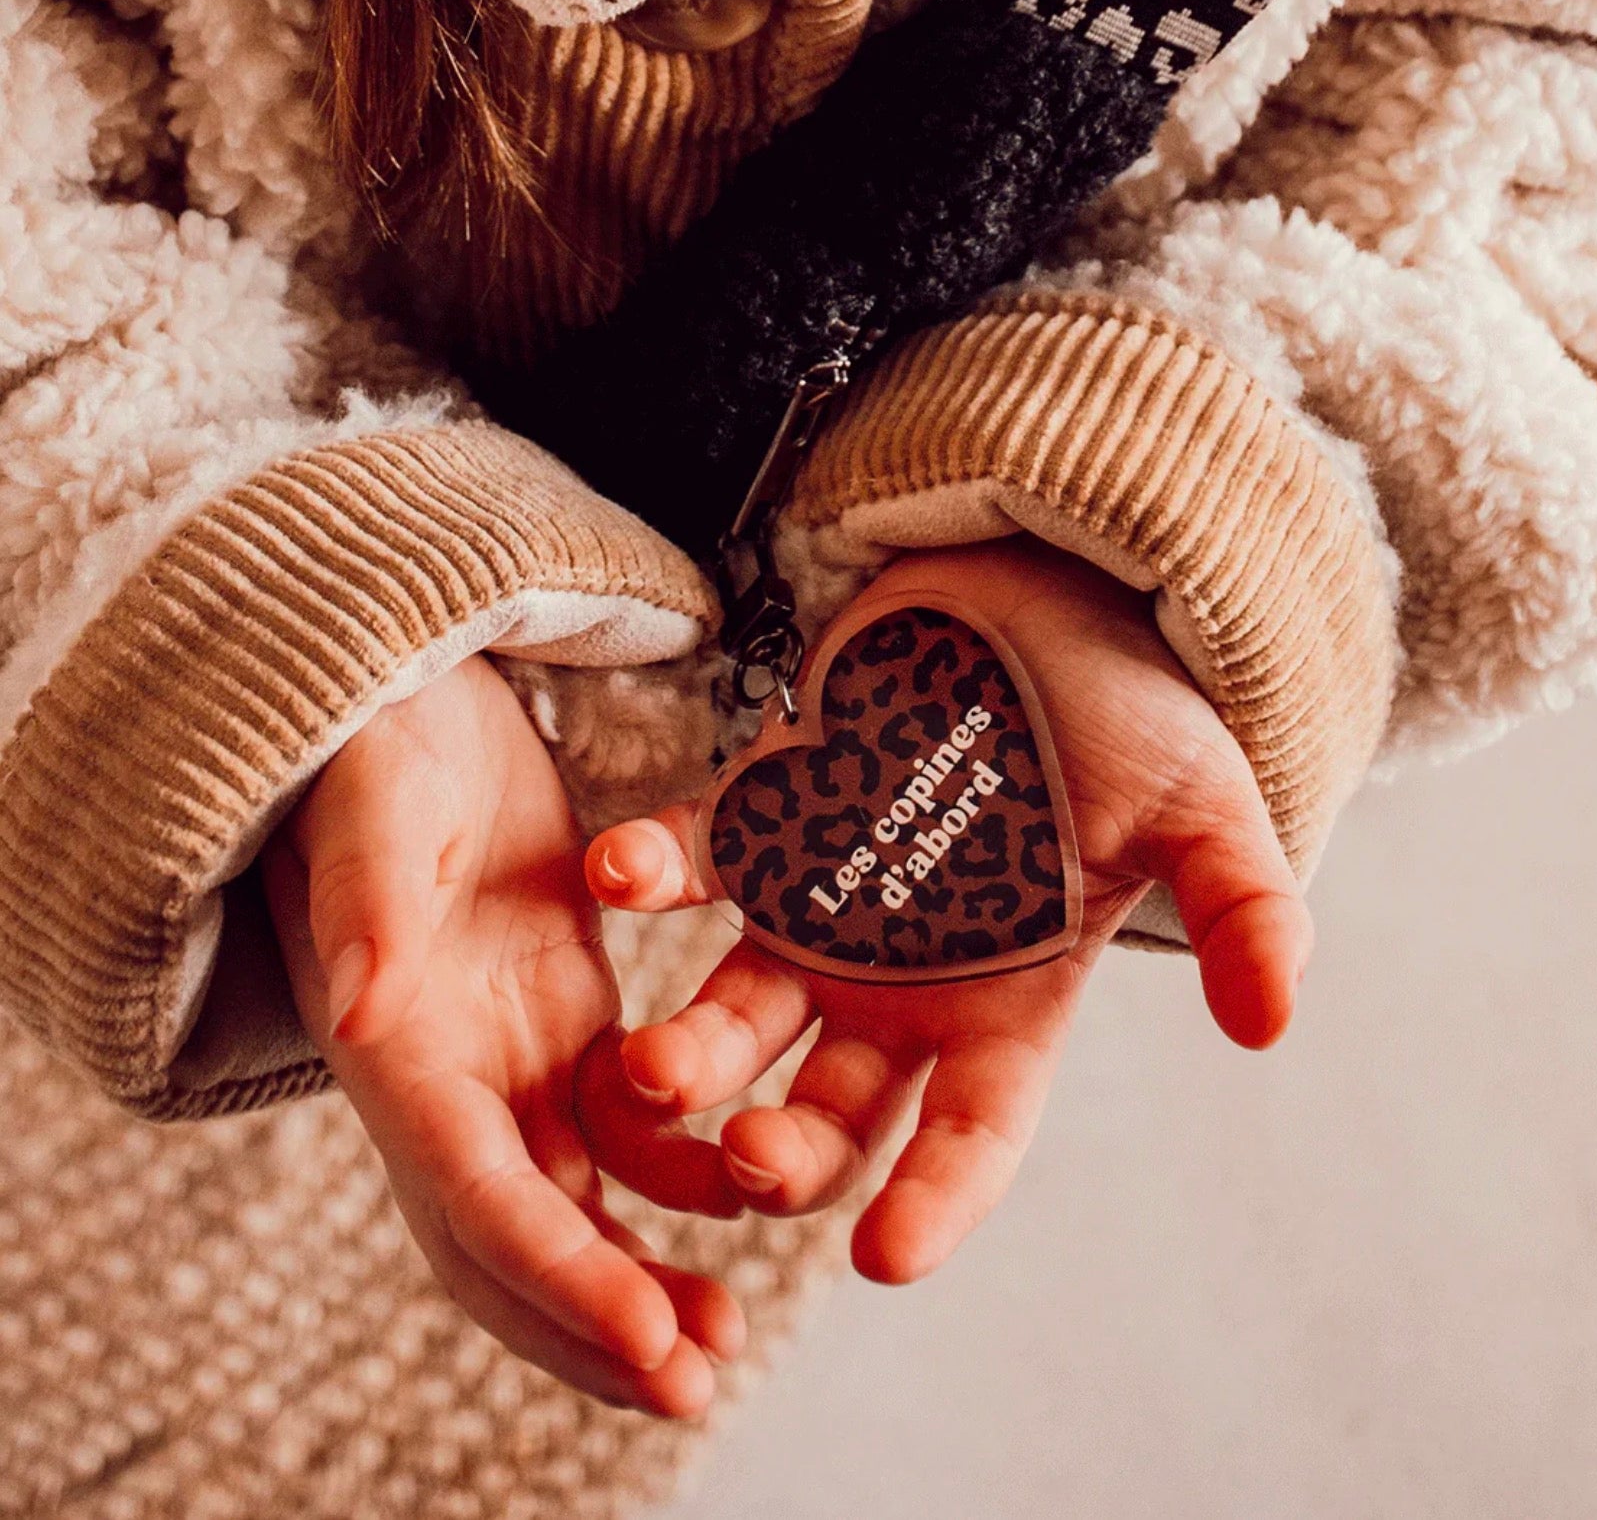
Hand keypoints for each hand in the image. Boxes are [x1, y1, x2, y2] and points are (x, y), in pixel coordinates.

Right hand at [262, 654, 743, 1416]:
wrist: (408, 701)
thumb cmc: (380, 741)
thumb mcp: (375, 798)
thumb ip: (367, 898)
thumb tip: (360, 1010)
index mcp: (398, 1045)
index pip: (477, 1196)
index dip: (561, 1277)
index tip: (655, 1347)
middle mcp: (447, 1077)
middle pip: (515, 1238)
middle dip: (594, 1323)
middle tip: (697, 1383)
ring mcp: (508, 1057)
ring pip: (575, 1202)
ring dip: (640, 1274)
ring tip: (728, 1329)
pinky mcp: (562, 1022)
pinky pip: (622, 1130)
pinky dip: (674, 1181)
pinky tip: (748, 1193)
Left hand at [577, 539, 1311, 1284]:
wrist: (1043, 603)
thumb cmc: (1129, 713)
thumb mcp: (1205, 808)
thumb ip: (1243, 908)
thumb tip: (1271, 1023)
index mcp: (1005, 1004)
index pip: (974, 1131)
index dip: (937, 1199)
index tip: (885, 1258)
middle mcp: (899, 982)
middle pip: (830, 1108)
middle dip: (784, 1152)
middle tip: (748, 1158)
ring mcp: (819, 908)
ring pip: (739, 1013)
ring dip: (688, 1050)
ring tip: (644, 1067)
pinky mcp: (764, 822)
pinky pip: (694, 861)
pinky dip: (651, 870)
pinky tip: (615, 872)